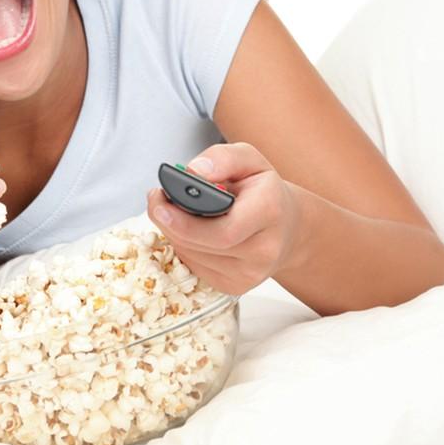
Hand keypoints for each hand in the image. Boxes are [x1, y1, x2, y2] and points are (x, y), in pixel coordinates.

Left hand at [146, 142, 302, 295]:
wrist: (287, 225)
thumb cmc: (262, 189)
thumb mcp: (248, 159)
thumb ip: (222, 158)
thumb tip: (193, 171)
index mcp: (270, 212)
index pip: (223, 229)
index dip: (185, 220)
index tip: (160, 201)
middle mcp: (264, 249)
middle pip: (202, 244)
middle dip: (171, 223)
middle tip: (157, 202)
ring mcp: (251, 273)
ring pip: (194, 255)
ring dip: (175, 233)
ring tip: (173, 212)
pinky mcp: (236, 286)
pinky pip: (196, 266)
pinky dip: (184, 246)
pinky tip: (189, 230)